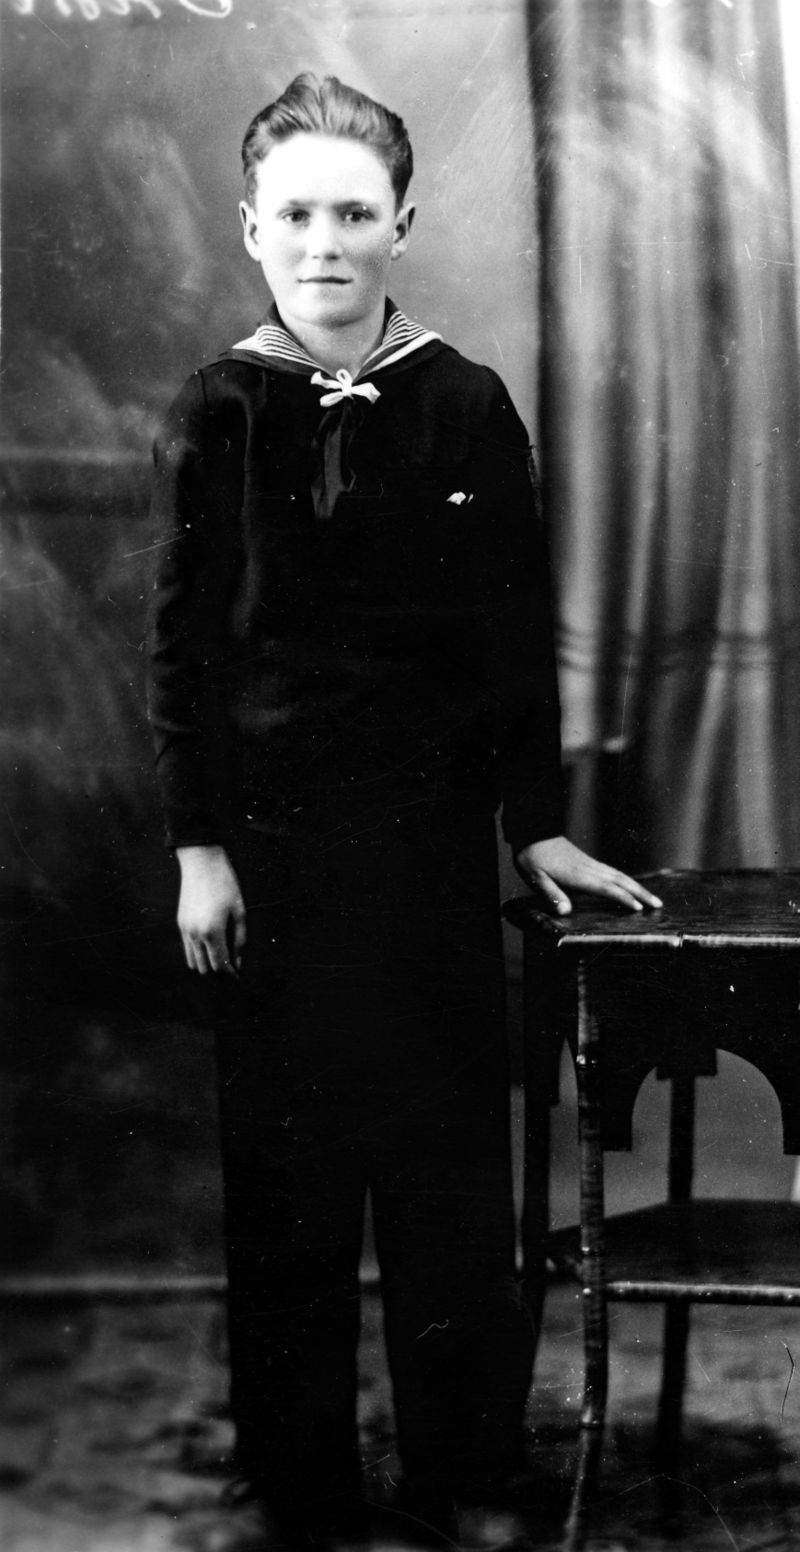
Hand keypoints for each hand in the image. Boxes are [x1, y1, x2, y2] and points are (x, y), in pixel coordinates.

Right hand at [176, 845, 245, 974]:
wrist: (201, 862)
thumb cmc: (225, 883)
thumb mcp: (239, 911)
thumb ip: (240, 939)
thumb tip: (238, 962)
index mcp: (212, 931)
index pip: (220, 965)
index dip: (231, 975)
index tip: (239, 978)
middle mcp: (195, 934)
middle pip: (205, 969)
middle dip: (219, 974)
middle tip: (232, 972)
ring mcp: (185, 930)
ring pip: (193, 962)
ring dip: (207, 967)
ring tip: (221, 963)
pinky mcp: (180, 923)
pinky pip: (187, 949)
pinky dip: (198, 955)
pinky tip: (210, 950)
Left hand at [514, 835, 662, 916]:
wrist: (533, 832)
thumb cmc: (532, 857)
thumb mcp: (535, 878)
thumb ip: (551, 895)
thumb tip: (565, 911)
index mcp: (578, 875)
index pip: (606, 888)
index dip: (623, 898)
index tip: (639, 908)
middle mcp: (589, 869)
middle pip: (621, 881)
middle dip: (641, 893)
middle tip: (658, 905)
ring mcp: (590, 864)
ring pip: (619, 875)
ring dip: (637, 886)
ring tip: (651, 898)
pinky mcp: (588, 861)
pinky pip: (613, 872)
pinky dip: (626, 880)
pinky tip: (629, 885)